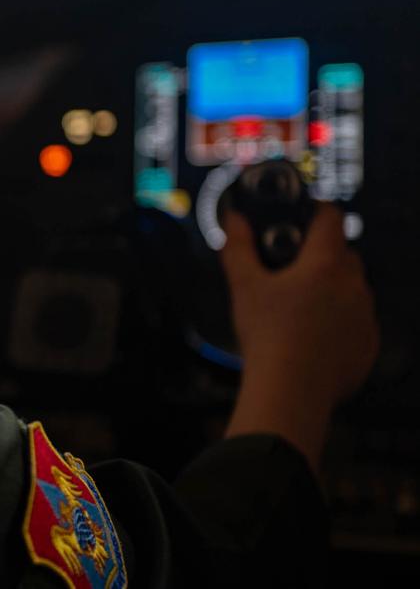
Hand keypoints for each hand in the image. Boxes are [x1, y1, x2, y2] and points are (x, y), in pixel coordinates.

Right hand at [220, 203, 379, 466]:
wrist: (290, 390)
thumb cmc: (267, 335)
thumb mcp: (243, 286)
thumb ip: (239, 247)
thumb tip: (234, 219)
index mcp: (325, 264)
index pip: (331, 219)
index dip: (316, 211)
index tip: (300, 217)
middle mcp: (354, 285)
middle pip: (344, 254)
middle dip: (321, 256)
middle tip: (290, 270)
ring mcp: (366, 316)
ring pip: (352, 289)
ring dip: (332, 289)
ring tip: (299, 308)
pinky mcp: (368, 344)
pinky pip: (357, 321)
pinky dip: (340, 321)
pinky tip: (313, 336)